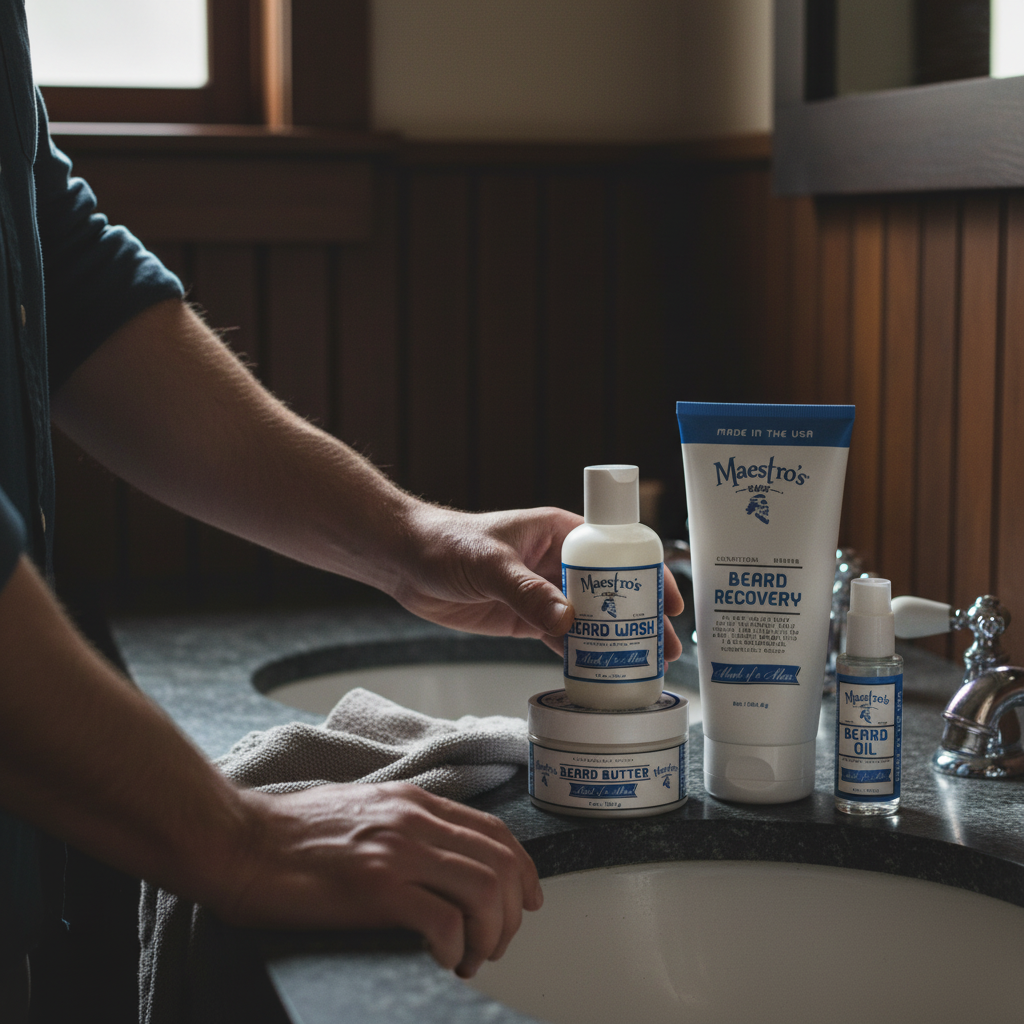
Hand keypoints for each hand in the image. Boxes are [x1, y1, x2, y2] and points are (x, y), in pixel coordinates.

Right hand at [218, 782, 542, 978]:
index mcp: (414, 802)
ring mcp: (397, 852)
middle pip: (502, 863)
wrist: (238, 842)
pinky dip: (457, 949)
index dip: (525, 871)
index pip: (496, 832)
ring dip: (491, 934)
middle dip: (514, 911)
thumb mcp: (363, 811)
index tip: (528, 901)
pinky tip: (443, 962)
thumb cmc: (291, 834)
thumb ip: (405, 826)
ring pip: (485, 891)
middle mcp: (414, 820)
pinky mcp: (375, 889)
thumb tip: (440, 859)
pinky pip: (444, 923)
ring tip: (472, 959)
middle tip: (498, 943)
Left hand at [394, 505, 684, 657]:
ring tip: (645, 669)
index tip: (667, 602)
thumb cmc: (446, 543)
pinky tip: (601, 676)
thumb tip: (568, 619)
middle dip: (641, 619)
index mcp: (561, 532)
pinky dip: (582, 657)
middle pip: (613, 592)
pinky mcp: (527, 619)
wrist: (405, 562)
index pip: (617, 551)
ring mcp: (544, 592)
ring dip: (617, 643)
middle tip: (666, 648)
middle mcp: (559, 562)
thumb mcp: (490, 564)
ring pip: (592, 620)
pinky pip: (563, 640)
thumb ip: (527, 591)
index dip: (648, 575)